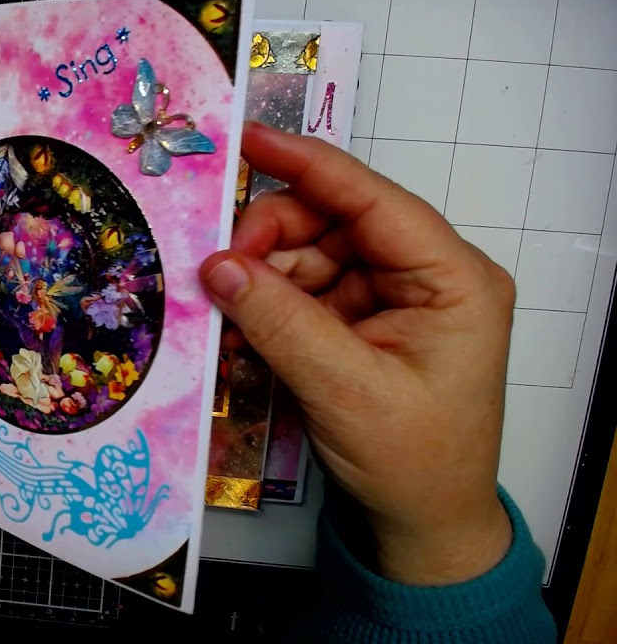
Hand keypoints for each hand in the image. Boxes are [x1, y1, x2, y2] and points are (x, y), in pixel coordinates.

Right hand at [200, 123, 514, 585]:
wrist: (423, 527)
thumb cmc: (412, 462)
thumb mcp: (345, 389)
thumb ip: (279, 320)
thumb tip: (216, 264)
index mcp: (453, 279)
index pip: (373, 200)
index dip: (308, 166)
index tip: (248, 140)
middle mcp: (426, 276)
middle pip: (332, 223)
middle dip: (271, 242)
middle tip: (219, 273)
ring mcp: (392, 300)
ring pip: (309, 257)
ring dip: (262, 281)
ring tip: (228, 319)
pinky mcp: (362, 324)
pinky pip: (303, 294)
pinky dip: (268, 308)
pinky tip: (243, 333)